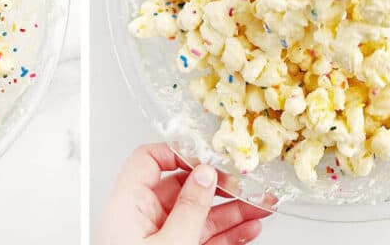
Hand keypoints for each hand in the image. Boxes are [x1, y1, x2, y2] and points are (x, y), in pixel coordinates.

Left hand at [96, 143, 270, 244]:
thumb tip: (204, 175)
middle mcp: (141, 220)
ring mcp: (159, 240)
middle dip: (220, 187)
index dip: (179, 153)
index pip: (148, 161)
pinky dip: (228, 234)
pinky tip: (249, 227)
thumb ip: (189, 208)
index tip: (210, 157)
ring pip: (200, 216)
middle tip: (247, 186)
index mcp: (127, 207)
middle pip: (183, 190)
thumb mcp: (170, 244)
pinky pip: (204, 239)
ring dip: (233, 211)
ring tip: (262, 206)